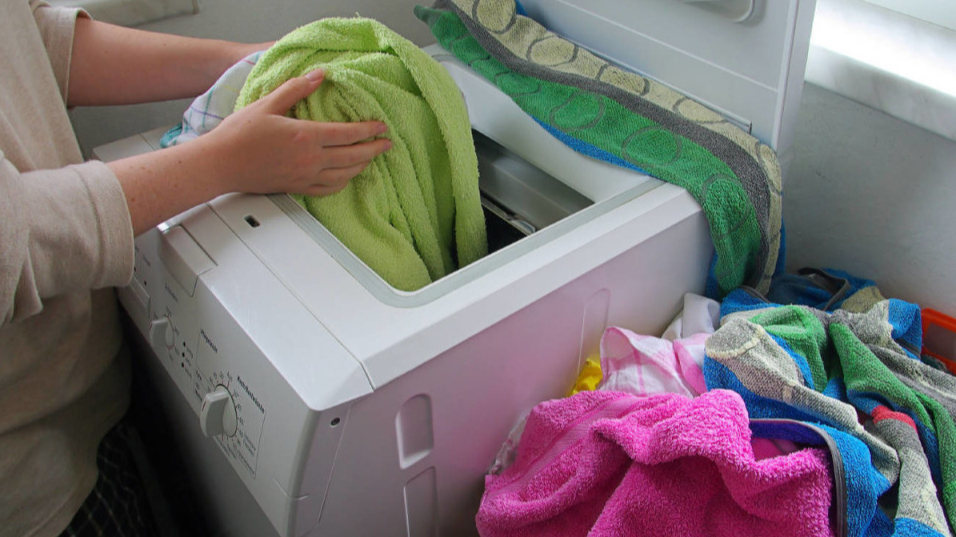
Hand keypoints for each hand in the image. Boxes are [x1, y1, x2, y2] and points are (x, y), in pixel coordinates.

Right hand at [197, 69, 391, 196]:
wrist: (220, 164)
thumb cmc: (238, 135)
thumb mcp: (268, 103)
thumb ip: (296, 89)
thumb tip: (319, 75)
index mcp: (306, 136)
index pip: (348, 133)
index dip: (368, 130)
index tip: (382, 127)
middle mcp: (310, 159)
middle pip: (353, 156)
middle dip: (374, 149)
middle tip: (387, 144)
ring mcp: (305, 177)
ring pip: (344, 175)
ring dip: (361, 166)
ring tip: (370, 158)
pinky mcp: (297, 188)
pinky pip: (328, 190)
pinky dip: (343, 182)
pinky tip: (346, 177)